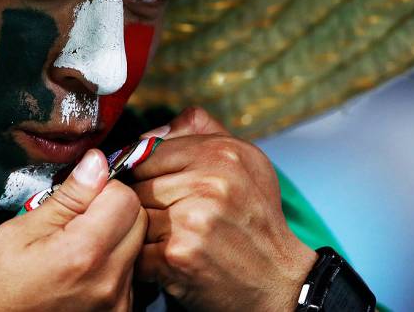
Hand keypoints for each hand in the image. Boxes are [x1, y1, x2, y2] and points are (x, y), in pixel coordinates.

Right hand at [0, 149, 147, 310]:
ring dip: (112, 237)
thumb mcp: (19, 232)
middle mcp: (109, 281)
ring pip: (134, 246)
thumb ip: (67, 198)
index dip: (102, 187)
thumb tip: (96, 163)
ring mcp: (117, 303)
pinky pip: (127, 274)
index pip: (125, 197)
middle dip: (112, 209)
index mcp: (84, 253)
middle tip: (75, 217)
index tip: (79, 193)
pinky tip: (78, 269)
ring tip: (72, 247)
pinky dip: (110, 264)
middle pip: (137, 220)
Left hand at [131, 107, 317, 310]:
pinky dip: (144, 258)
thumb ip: (200, 131)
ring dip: (144, 231)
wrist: (279, 281)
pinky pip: (135, 248)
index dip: (147, 172)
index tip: (158, 188)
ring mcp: (191, 220)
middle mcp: (208, 183)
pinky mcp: (177, 256)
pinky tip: (166, 259)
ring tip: (170, 238)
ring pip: (135, 215)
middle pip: (138, 184)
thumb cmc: (256, 219)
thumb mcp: (245, 161)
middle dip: (146, 203)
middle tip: (168, 218)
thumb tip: (151, 132)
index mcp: (221, 153)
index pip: (148, 151)